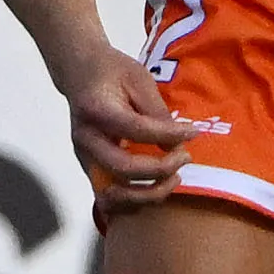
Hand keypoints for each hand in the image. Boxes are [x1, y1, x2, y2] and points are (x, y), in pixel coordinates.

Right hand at [60, 46, 194, 209]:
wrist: (79, 73)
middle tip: (185, 158)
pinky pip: (109, 198)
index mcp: (96, 110)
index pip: (136, 130)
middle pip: (123, 169)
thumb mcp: (139, 79)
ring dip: (147, 194)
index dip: (169, 135)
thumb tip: (177, 144)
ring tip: (173, 180)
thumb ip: (156, 112)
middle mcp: (85, 138)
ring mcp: (84, 157)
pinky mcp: (88, 169)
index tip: (193, 132)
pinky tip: (154, 189)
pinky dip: (133, 201)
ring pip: (112, 194)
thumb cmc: (111, 72)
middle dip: (160, 170)